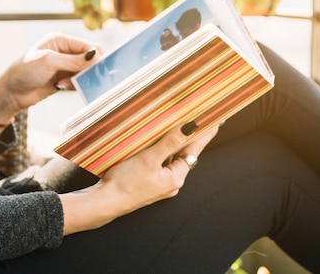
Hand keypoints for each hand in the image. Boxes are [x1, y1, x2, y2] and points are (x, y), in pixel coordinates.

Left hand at [0, 32, 100, 131]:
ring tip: (64, 83)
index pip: (87, 45)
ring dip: (80, 79)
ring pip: (85, 71)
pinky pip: (79, 81)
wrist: (11, 92)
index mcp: (61, 40)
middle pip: (89, 58)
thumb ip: (74, 60)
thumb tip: (96, 57)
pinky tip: (62, 87)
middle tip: (85, 78)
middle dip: (89, 69)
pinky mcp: (64, 79)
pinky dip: (75, 85)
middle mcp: (65, 51)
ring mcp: (65, 66)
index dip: (96, 56)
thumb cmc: (25, 71)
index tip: (99, 68)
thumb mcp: (49, 61)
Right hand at [60, 122, 219, 234]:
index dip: (205, 133)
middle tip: (196, 117)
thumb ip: (170, 142)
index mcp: (176, 177)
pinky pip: (161, 162)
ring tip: (179, 125)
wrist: (104, 202)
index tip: (215, 120)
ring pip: (171, 157)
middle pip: (184, 153)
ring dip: (174, 142)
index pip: (195, 149)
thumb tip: (191, 127)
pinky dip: (162, 150)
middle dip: (189, 136)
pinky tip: (157, 142)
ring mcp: (161, 183)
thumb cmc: (125, 183)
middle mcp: (172, 182)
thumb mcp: (149, 159)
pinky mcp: (149, 182)